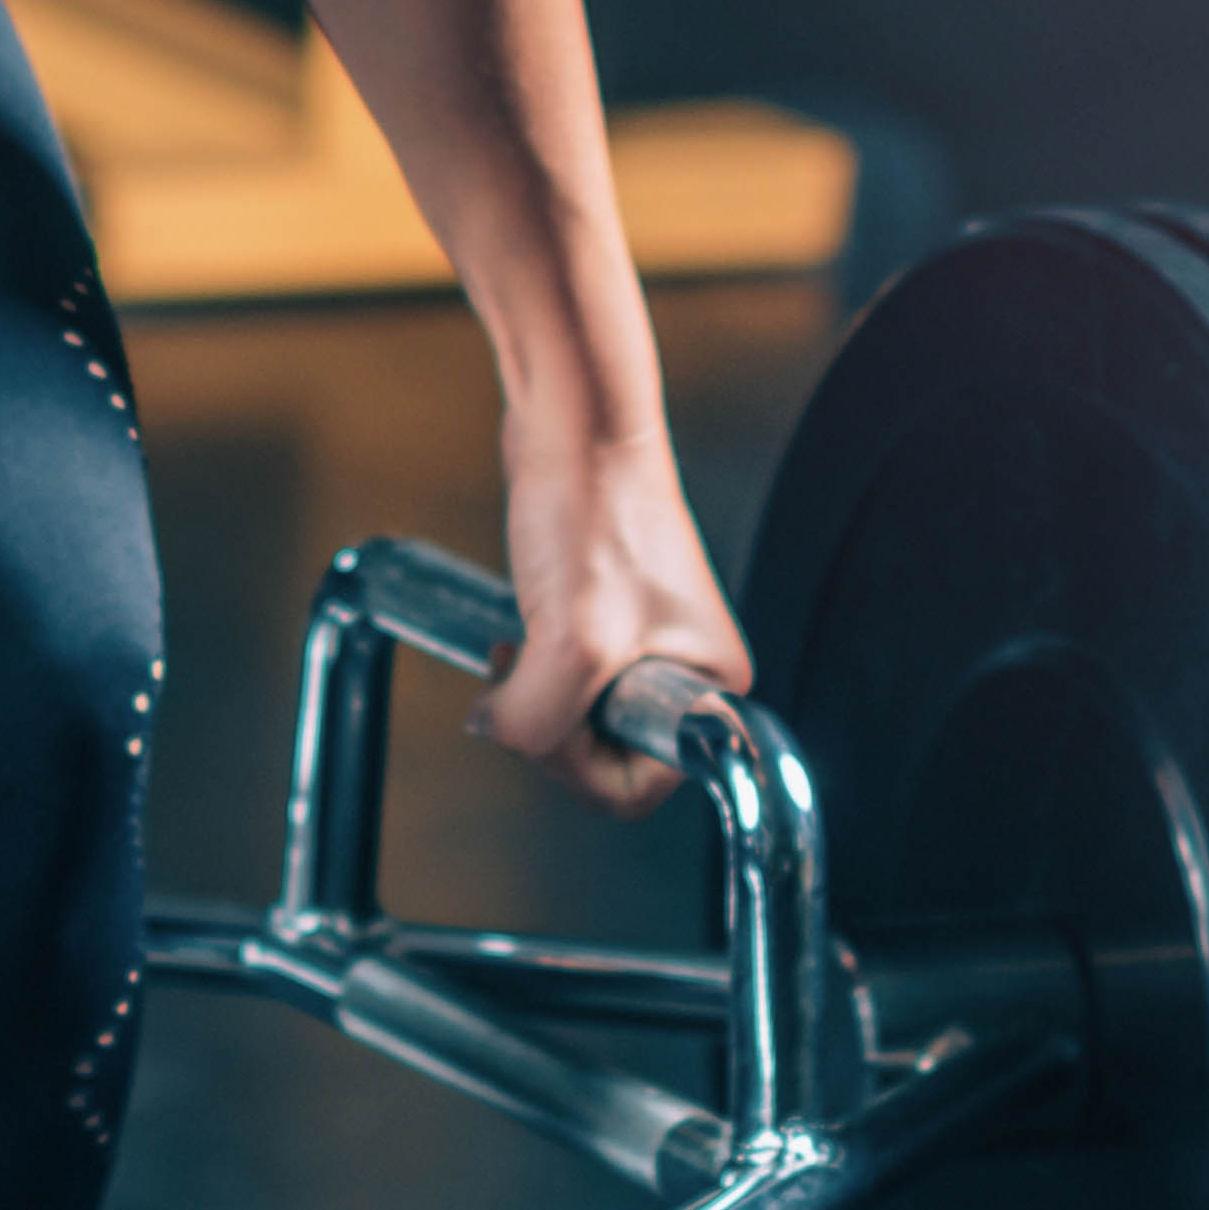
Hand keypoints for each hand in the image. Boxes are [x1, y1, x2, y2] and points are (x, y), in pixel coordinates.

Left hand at [483, 426, 747, 820]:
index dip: (576, 768)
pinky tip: (511, 639)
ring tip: (514, 651)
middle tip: (520, 678)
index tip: (541, 723)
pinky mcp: (599, 617)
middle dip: (546, 730)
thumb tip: (496, 733)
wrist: (575, 424)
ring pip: (571, 719)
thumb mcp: (570, 643)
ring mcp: (640, 644)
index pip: (637, 785)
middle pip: (601, 756)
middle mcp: (684, 671)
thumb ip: (539, 720)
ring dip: (529, 698)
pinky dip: (524, 670)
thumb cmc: (597, 513)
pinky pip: (556, 678)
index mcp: (712, 688)